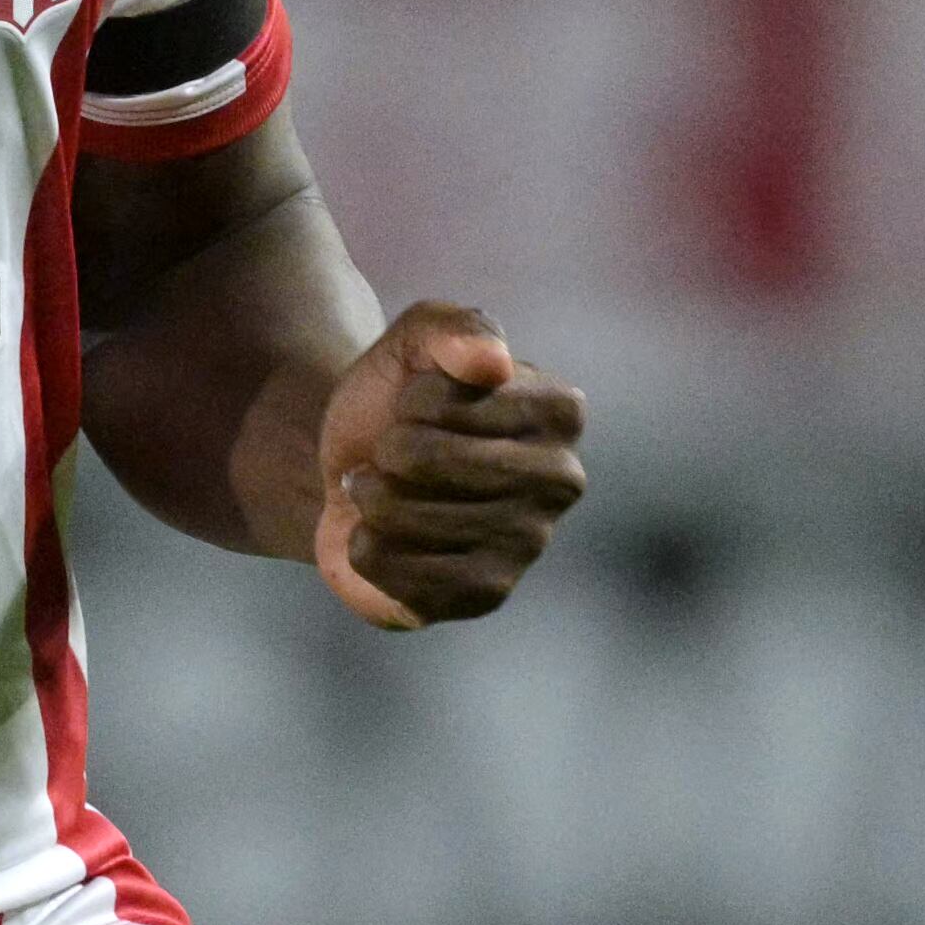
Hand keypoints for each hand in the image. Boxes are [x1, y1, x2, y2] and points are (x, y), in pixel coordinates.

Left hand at [313, 303, 587, 630]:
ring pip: (403, 517)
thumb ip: (454, 329)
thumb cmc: (400, 395)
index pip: (449, 402)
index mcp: (560, 410)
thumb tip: (493, 362)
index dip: (411, 398)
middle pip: (426, 461)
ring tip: (386, 490)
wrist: (362, 464)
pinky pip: (398, 576)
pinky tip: (384, 535)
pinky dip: (366, 548)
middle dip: (386, 450)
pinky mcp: (486, 595)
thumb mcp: (418, 337)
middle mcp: (561, 480)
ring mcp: (528, 544)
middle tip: (393, 451)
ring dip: (370, 497)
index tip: (420, 402)